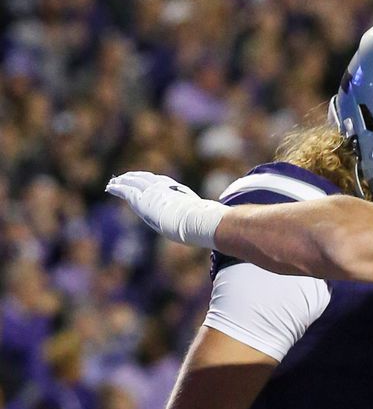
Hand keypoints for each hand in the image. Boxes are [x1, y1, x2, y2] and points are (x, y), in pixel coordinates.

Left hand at [106, 171, 226, 248]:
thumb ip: (210, 222)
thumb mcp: (207, 222)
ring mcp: (153, 193)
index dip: (156, 182)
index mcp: (180, 193)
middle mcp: (167, 190)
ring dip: (124, 181)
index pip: (165, 184)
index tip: (151, 180)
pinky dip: (117, 187)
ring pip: (134, 182)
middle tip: (129, 177)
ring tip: (115, 182)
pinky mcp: (142, 200)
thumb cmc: (206, 224)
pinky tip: (110, 187)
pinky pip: (126, 190)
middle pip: (148, 180)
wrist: (197, 220)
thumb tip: (226, 231)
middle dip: (138, 178)